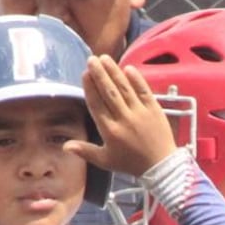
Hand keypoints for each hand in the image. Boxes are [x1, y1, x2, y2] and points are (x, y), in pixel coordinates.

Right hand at [66, 55, 177, 179]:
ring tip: (105, 58)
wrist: (159, 165)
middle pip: (109, 92)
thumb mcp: (105, 161)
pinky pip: (143, 91)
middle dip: (100, 74)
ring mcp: (139, 112)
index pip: (97, 105)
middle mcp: (123, 119)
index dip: (90, 88)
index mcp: (110, 131)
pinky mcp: (154, 108)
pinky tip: (127, 68)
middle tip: (92, 59)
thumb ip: (85, 151)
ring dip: (114, 72)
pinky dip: (136, 79)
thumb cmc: (129, 163)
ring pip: (124, 88)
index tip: (85, 74)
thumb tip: (65, 146)